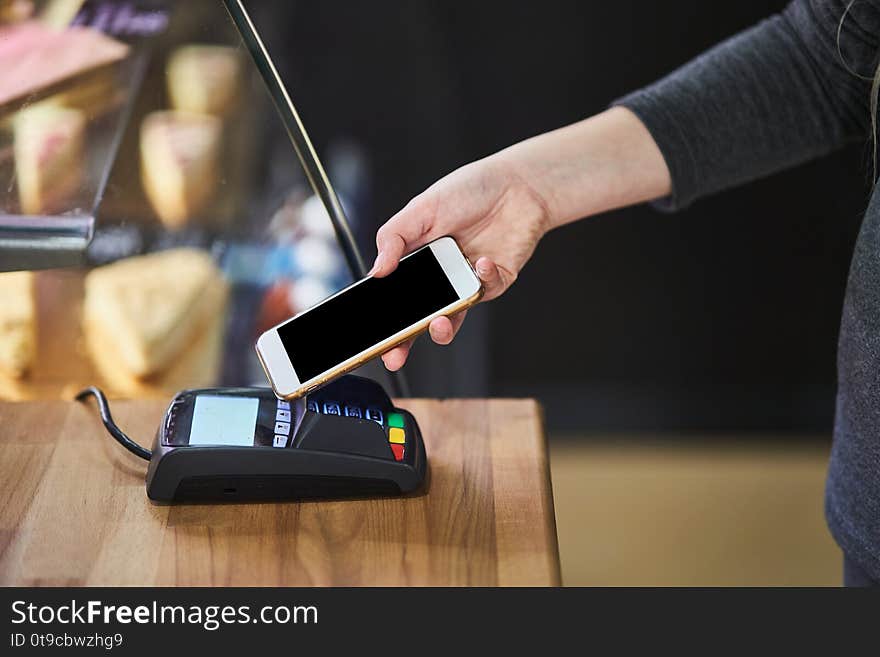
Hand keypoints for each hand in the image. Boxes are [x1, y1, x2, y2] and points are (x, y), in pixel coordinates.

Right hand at [371, 154, 551, 369]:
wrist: (516, 183)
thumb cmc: (468, 191)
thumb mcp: (421, 208)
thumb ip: (394, 238)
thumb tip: (377, 271)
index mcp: (418, 261)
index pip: (396, 298)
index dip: (385, 321)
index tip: (372, 340)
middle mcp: (442, 277)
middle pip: (420, 318)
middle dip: (407, 340)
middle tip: (395, 353)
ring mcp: (467, 282)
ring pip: (453, 317)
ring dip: (444, 326)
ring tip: (438, 322)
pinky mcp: (495, 281)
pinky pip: (485, 291)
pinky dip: (482, 278)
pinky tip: (480, 260)